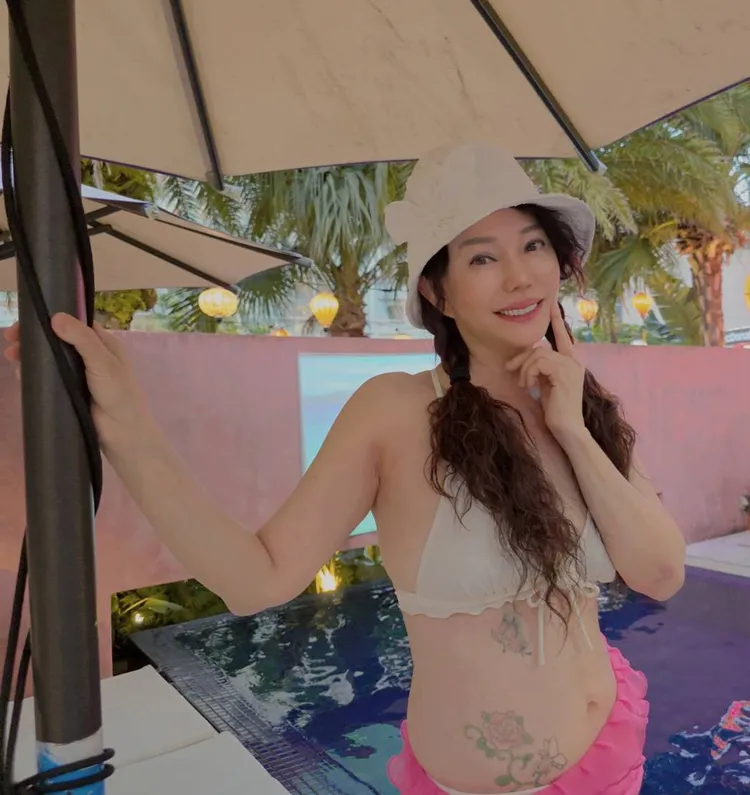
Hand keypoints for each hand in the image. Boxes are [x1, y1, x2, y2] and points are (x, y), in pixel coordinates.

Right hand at [3, 313, 152, 451]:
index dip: (52, 319)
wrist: (122, 433)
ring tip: (11, 355)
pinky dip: (33, 373)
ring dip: (30, 354)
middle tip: (11, 338)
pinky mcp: (68, 391)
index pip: (75, 324)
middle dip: (35, 337)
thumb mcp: (104, 362)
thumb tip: (56, 317)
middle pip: (57, 340)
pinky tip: (20, 372)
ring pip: (50, 359)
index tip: (28, 319)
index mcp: (103, 344)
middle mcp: (90, 356)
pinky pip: (47, 379)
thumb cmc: (119, 394)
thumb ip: (83, 340)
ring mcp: (78, 375)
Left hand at [505, 301, 585, 444]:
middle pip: (540, 346)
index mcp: (571, 361)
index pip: (562, 336)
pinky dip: (529, 373)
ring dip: (524, 369)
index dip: (556, 320)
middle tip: (510, 369)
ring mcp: (571, 366)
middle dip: (521, 357)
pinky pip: (539, 362)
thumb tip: (528, 360)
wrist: (567, 428)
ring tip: (524, 384)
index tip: (551, 304)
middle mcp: (574, 361)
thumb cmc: (556, 409)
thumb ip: (542, 368)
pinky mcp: (564, 373)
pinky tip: (529, 387)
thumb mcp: (547, 383)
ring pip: (538, 354)